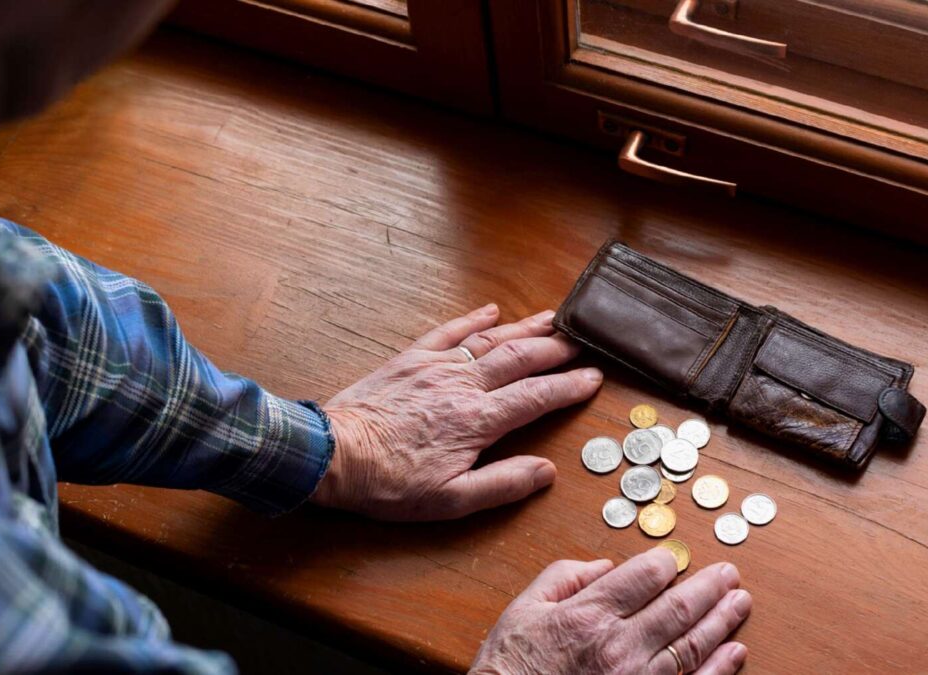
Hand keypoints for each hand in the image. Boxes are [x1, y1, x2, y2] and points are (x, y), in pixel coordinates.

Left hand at [311, 304, 601, 520]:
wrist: (333, 455)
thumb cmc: (390, 484)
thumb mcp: (450, 501)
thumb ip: (502, 484)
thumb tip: (547, 471)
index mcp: (478, 421)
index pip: (536, 397)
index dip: (569, 386)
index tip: (594, 377)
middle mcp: (463, 385)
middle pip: (520, 358)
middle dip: (555, 349)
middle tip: (584, 341)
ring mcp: (436, 367)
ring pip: (490, 340)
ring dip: (525, 327)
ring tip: (554, 317)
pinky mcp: (411, 359)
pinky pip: (448, 332)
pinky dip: (472, 319)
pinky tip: (491, 310)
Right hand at [470, 548, 751, 674]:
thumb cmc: (511, 666)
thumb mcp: (524, 609)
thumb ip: (563, 577)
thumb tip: (603, 566)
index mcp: (588, 616)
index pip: (644, 577)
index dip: (666, 563)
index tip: (675, 559)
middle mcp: (619, 646)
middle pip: (678, 607)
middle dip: (709, 586)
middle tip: (728, 572)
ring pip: (693, 644)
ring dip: (722, 619)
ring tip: (739, 601)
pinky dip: (721, 667)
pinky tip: (735, 650)